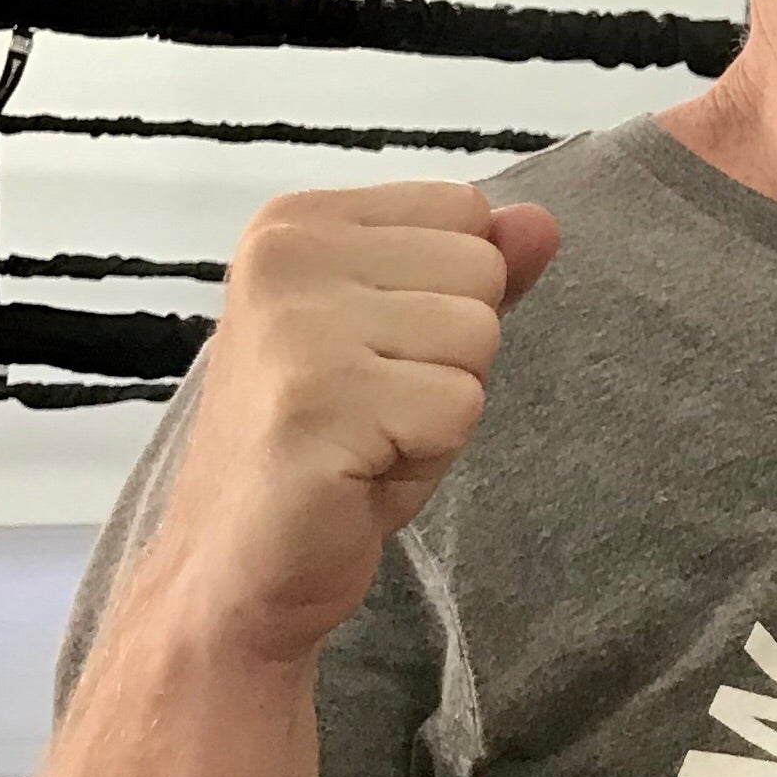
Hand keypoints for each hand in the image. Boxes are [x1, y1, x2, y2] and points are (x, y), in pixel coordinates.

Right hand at [157, 184, 559, 665]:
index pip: (463, 209)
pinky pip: (460, 403)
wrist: (236, 567)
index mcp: (297, 223)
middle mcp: (285, 255)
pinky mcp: (319, 400)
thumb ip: (472, 271)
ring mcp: (296, 326)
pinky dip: (429, 450)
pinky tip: (360, 467)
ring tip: (368, 434)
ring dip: (442, 403)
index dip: (447, 293)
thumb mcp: (408, 338)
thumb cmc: (327, 445)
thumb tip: (540, 221)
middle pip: (480, 268)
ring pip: (478, 334)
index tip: (378, 352)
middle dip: (452, 352)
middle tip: (375, 405)